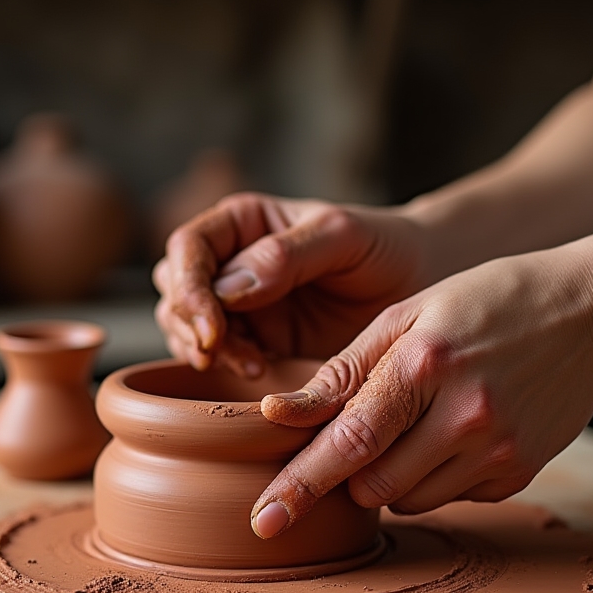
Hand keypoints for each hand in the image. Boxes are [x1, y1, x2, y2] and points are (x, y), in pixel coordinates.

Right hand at [153, 193, 426, 373]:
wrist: (418, 287)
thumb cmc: (385, 247)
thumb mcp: (343, 237)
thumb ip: (287, 255)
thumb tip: (228, 288)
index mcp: (242, 222)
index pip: (187, 248)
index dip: (188, 287)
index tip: (212, 325)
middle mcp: (230, 260)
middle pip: (174, 289)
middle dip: (189, 323)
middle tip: (222, 351)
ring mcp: (238, 304)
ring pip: (185, 326)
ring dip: (204, 349)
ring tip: (251, 363)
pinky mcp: (256, 340)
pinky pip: (217, 355)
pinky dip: (225, 366)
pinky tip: (259, 371)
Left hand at [249, 243, 592, 536]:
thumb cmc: (485, 302)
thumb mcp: (408, 313)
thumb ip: (344, 369)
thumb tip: (278, 414)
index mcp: (425, 362)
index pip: (348, 440)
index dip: (300, 484)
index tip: (263, 521)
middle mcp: (465, 414)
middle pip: (372, 485)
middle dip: (349, 472)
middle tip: (362, 431)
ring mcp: (499, 450)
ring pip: (409, 500)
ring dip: (391, 476)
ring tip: (419, 418)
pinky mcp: (521, 473)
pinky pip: (452, 498)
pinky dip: (436, 475)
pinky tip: (457, 428)